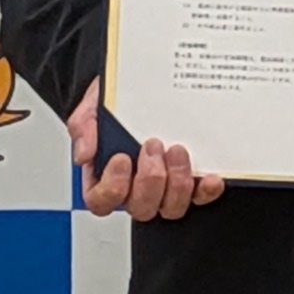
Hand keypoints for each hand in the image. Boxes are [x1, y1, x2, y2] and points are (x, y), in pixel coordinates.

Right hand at [73, 81, 223, 220]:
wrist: (142, 86)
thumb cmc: (117, 103)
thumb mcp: (93, 107)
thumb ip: (83, 128)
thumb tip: (84, 154)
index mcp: (105, 177)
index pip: (102, 200)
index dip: (112, 187)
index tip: (121, 158)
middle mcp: (135, 187)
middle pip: (141, 207)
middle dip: (150, 180)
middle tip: (153, 146)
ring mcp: (165, 188)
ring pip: (171, 207)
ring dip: (177, 183)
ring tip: (177, 150)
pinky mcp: (190, 182)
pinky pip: (199, 197)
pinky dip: (206, 190)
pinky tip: (210, 177)